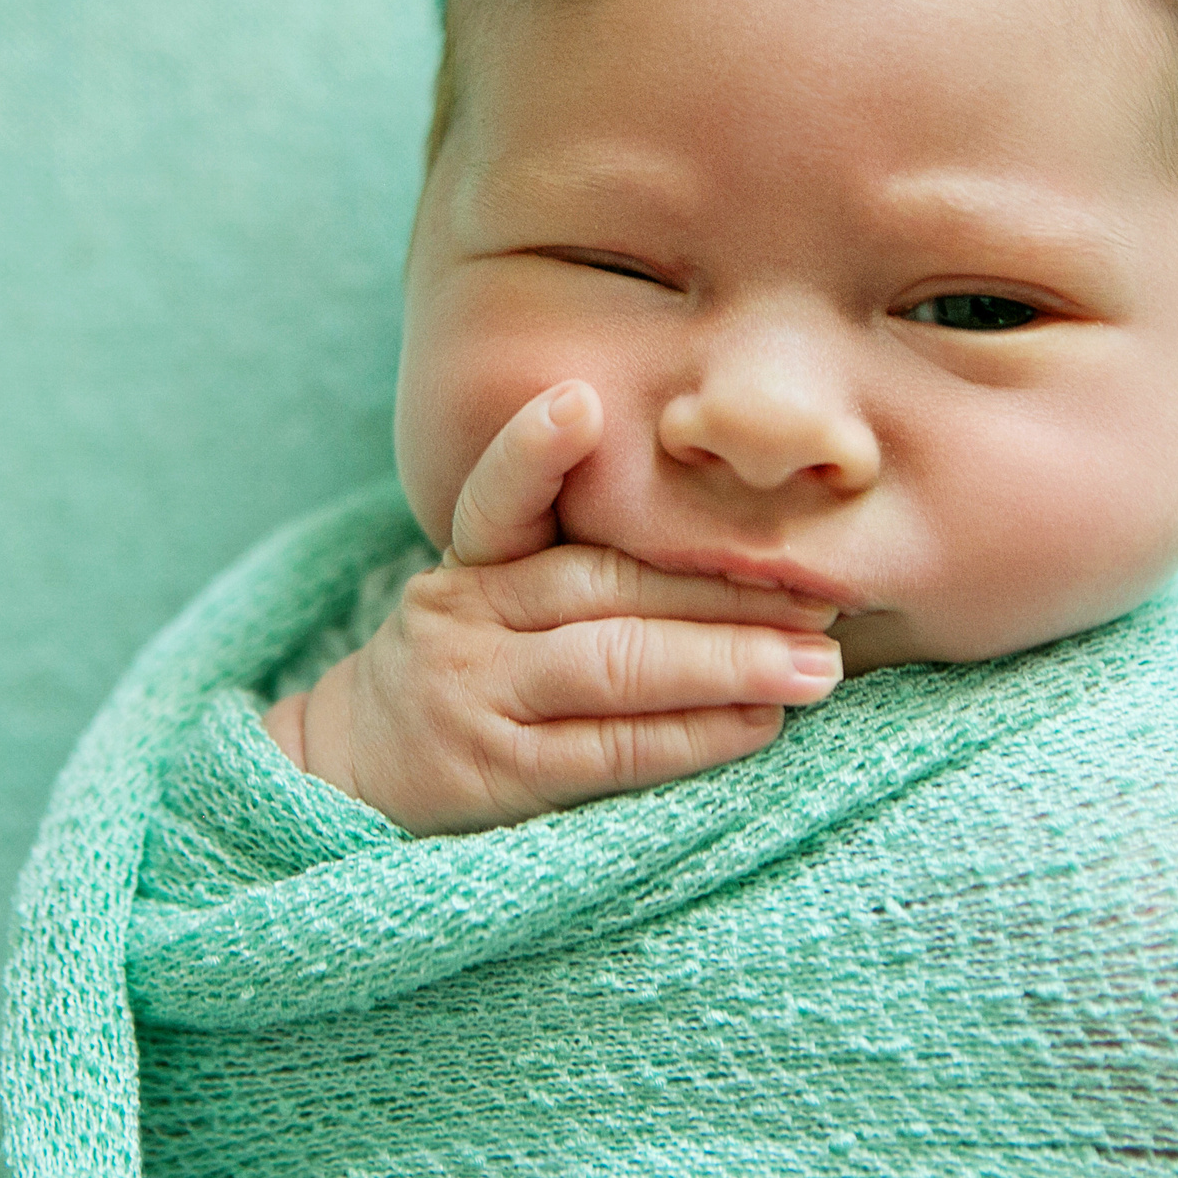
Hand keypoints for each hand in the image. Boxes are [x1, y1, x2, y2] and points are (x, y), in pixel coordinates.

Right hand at [264, 381, 843, 833]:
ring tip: (815, 664)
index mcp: (471, 563)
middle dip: (723, 589)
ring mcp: (478, 697)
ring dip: (728, 662)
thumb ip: (579, 562)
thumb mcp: (488, 596)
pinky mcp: (497, 775)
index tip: (582, 402)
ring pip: (614, 665)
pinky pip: (610, 750)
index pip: (497, 499)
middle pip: (604, 587)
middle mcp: (466, 618)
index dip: (533, 452)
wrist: (353, 772)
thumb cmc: (467, 671)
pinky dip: (692, 735)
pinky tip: (758, 722)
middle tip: (824, 591)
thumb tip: (740, 547)